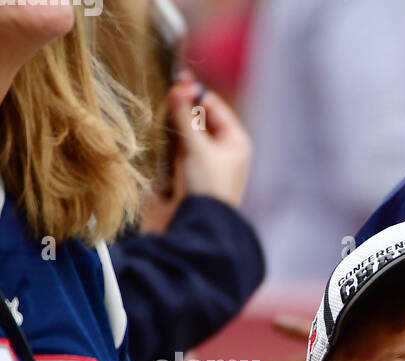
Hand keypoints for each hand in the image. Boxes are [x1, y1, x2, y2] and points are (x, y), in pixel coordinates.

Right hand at [168, 72, 252, 208]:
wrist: (201, 222)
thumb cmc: (208, 185)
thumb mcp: (198, 147)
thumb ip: (186, 117)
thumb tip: (178, 88)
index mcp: (236, 141)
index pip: (215, 107)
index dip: (196, 93)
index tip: (176, 82)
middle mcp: (224, 148)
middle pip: (201, 117)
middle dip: (183, 105)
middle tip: (164, 90)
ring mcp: (206, 159)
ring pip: (188, 130)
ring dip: (174, 119)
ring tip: (159, 105)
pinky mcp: (190, 169)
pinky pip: (179, 144)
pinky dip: (170, 135)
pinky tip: (157, 125)